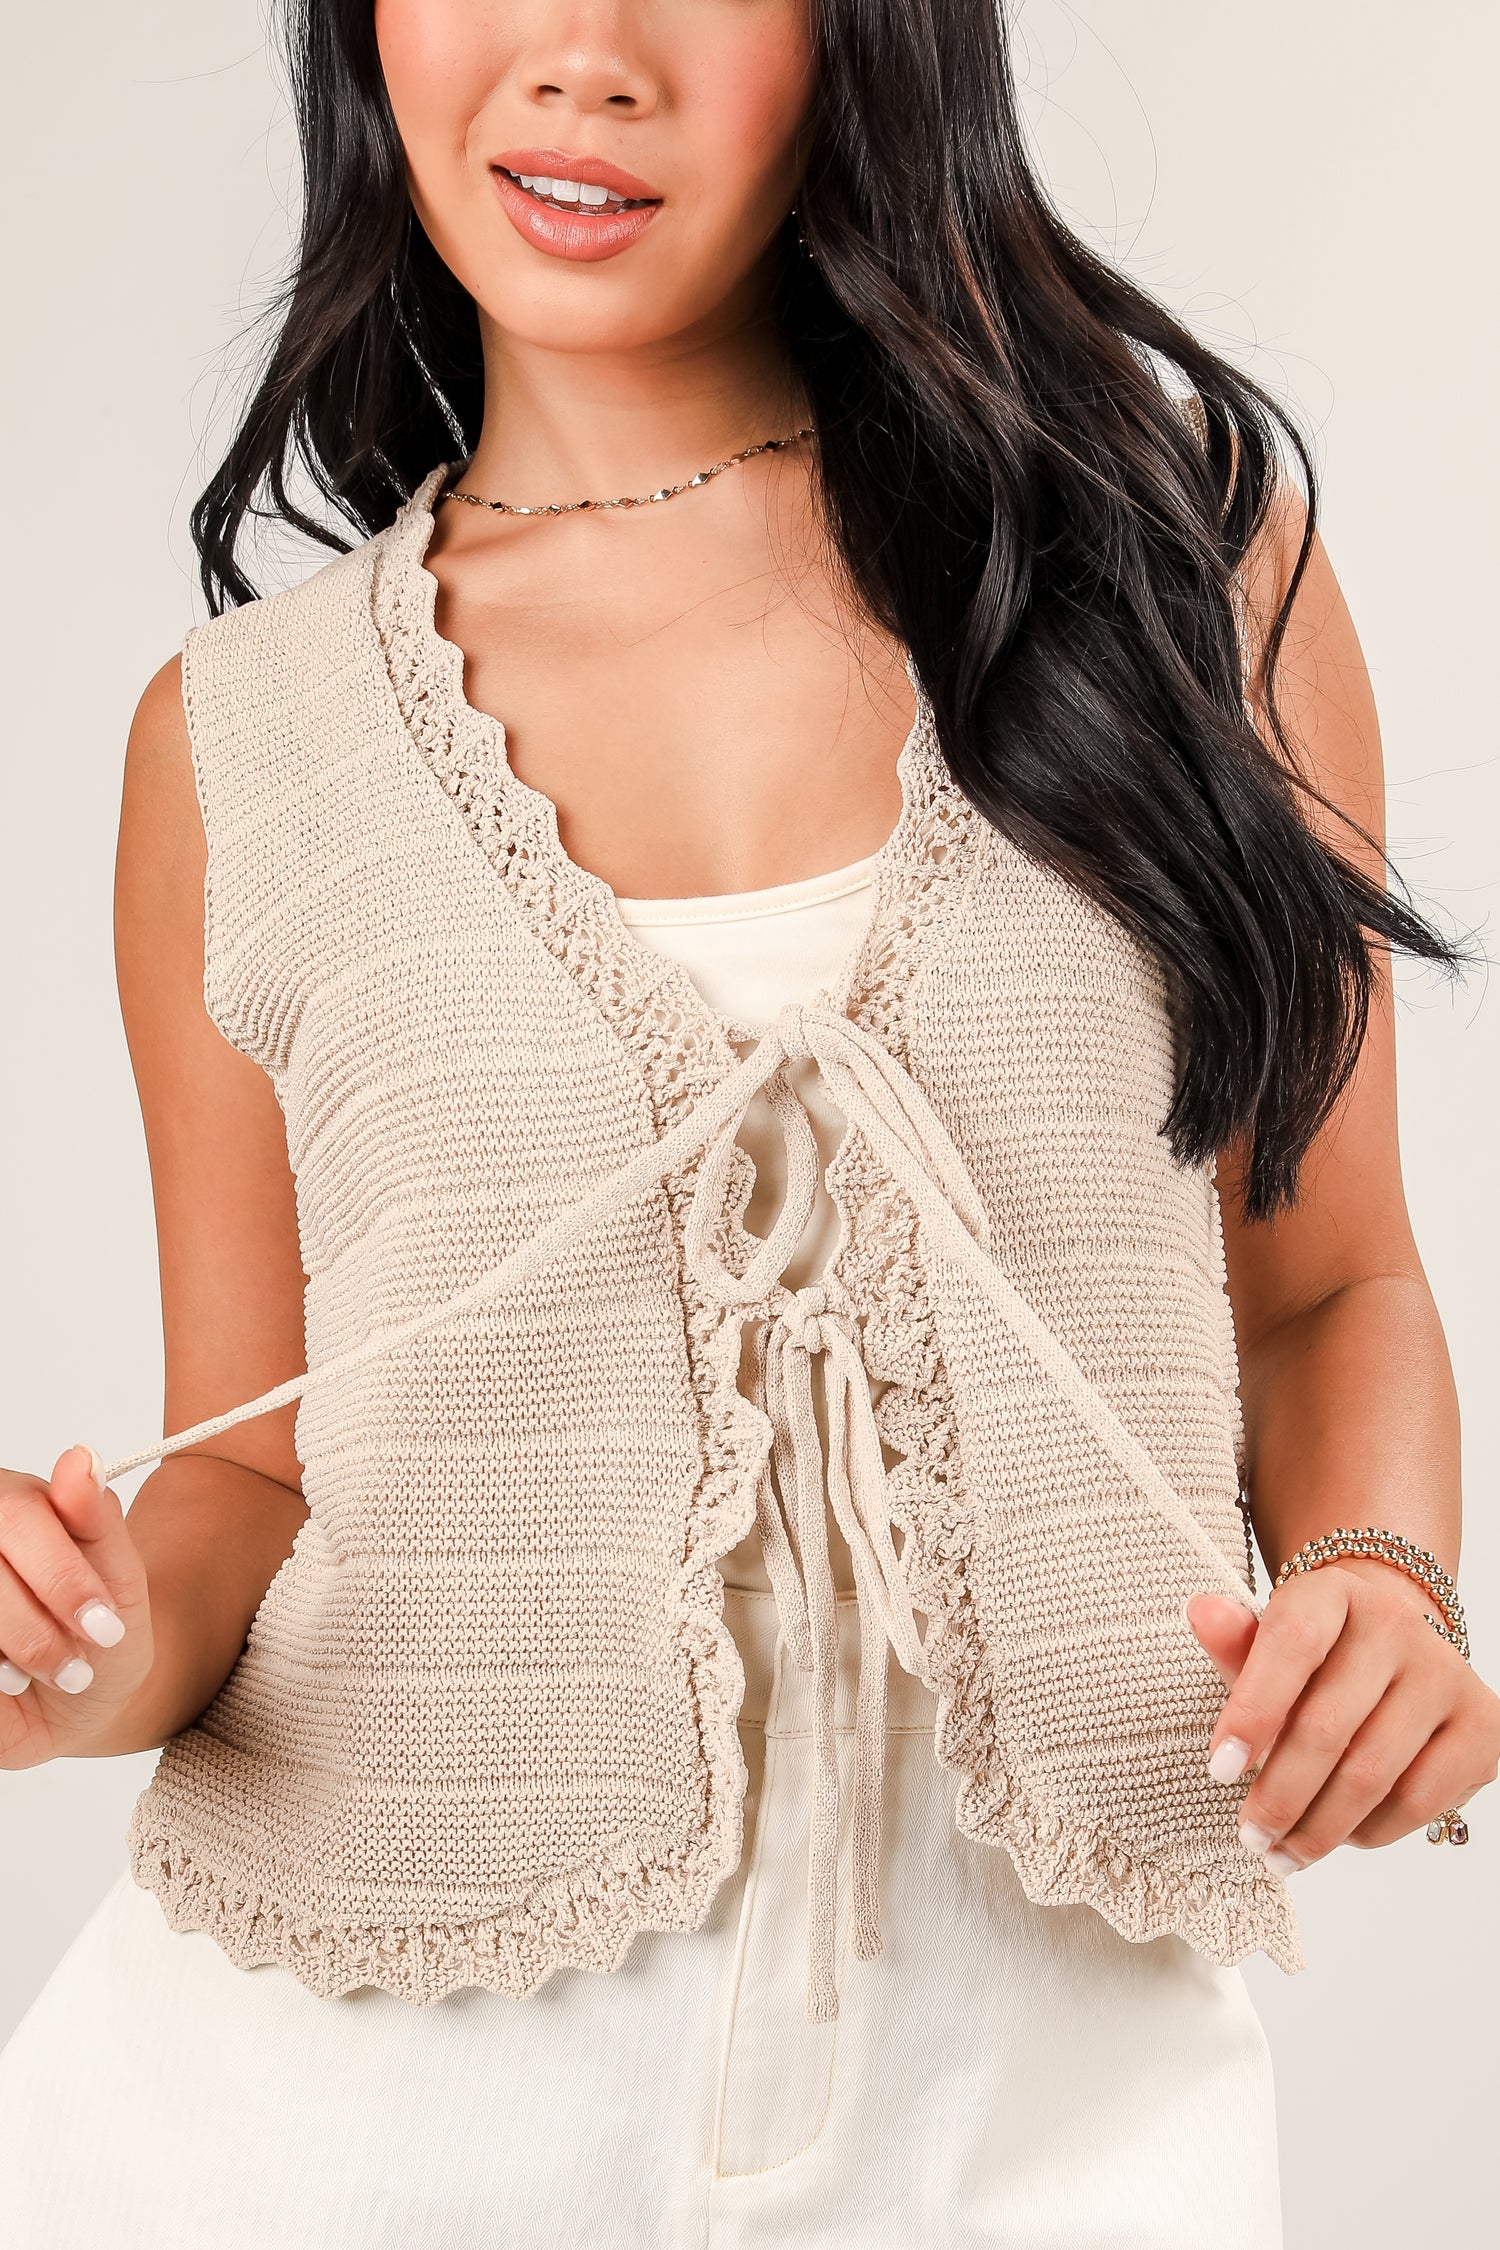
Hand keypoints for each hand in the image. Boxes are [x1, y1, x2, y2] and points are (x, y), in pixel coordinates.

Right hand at [0, 1445, 154, 1767]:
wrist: (77, 1706)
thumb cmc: (99, 1635)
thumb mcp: (121, 1579)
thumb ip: (98, 1520)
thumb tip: (81, 1458)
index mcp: (19, 1501)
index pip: (22, 1514)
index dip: (62, 1575)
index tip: (103, 1624)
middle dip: (43, 1619)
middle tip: (81, 1659)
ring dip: (22, 1647)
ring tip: (58, 1671)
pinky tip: (11, 1680)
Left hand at [1187, 1558, 1499, 1872]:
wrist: (1393, 1657)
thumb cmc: (1317, 1660)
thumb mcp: (1268, 1645)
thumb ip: (1234, 1644)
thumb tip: (1201, 1613)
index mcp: (1335, 1593)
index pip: (1293, 1643)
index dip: (1253, 1710)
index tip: (1219, 1768)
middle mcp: (1398, 1626)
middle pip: (1328, 1726)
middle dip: (1279, 1794)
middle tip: (1250, 1835)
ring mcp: (1446, 1676)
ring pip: (1372, 1774)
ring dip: (1318, 1828)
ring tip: (1281, 1853)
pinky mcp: (1482, 1727)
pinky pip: (1417, 1800)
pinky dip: (1369, 1831)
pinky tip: (1338, 1836)